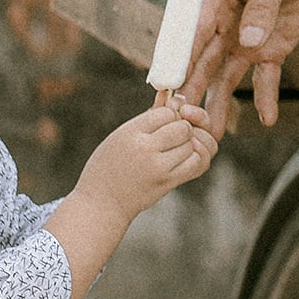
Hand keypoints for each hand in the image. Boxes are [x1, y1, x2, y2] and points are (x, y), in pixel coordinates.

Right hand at [76, 101, 216, 222]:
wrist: (101, 203)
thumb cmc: (109, 165)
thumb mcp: (121, 136)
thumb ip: (148, 118)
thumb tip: (171, 95)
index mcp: (130, 132)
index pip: (167, 112)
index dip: (171, 115)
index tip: (164, 122)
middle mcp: (145, 148)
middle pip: (183, 128)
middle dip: (183, 129)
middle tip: (173, 136)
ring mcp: (158, 167)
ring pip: (192, 144)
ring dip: (190, 144)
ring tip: (176, 148)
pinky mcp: (167, 182)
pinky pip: (197, 164)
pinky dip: (196, 158)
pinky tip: (185, 158)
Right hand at [181, 0, 298, 134]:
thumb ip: (263, 4)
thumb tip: (249, 40)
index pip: (192, 31)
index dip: (179, 59)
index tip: (167, 86)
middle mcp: (225, 22)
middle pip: (203, 61)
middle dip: (191, 90)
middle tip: (181, 120)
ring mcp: (247, 38)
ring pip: (227, 76)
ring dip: (219, 103)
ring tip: (212, 133)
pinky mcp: (271, 48)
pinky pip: (266, 77)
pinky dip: (266, 98)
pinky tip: (266, 119)